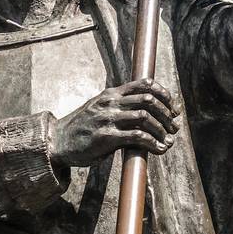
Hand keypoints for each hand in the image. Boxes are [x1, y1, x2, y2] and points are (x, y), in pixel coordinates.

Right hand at [50, 80, 180, 168]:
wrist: (58, 142)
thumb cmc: (82, 129)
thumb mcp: (99, 110)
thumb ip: (119, 108)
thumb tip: (146, 114)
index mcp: (111, 94)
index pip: (145, 84)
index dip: (164, 94)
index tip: (173, 107)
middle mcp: (110, 103)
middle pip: (149, 99)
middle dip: (167, 114)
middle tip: (174, 127)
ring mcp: (108, 119)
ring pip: (145, 117)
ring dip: (162, 129)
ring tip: (168, 140)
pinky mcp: (106, 137)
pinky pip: (137, 136)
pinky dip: (153, 143)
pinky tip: (159, 149)